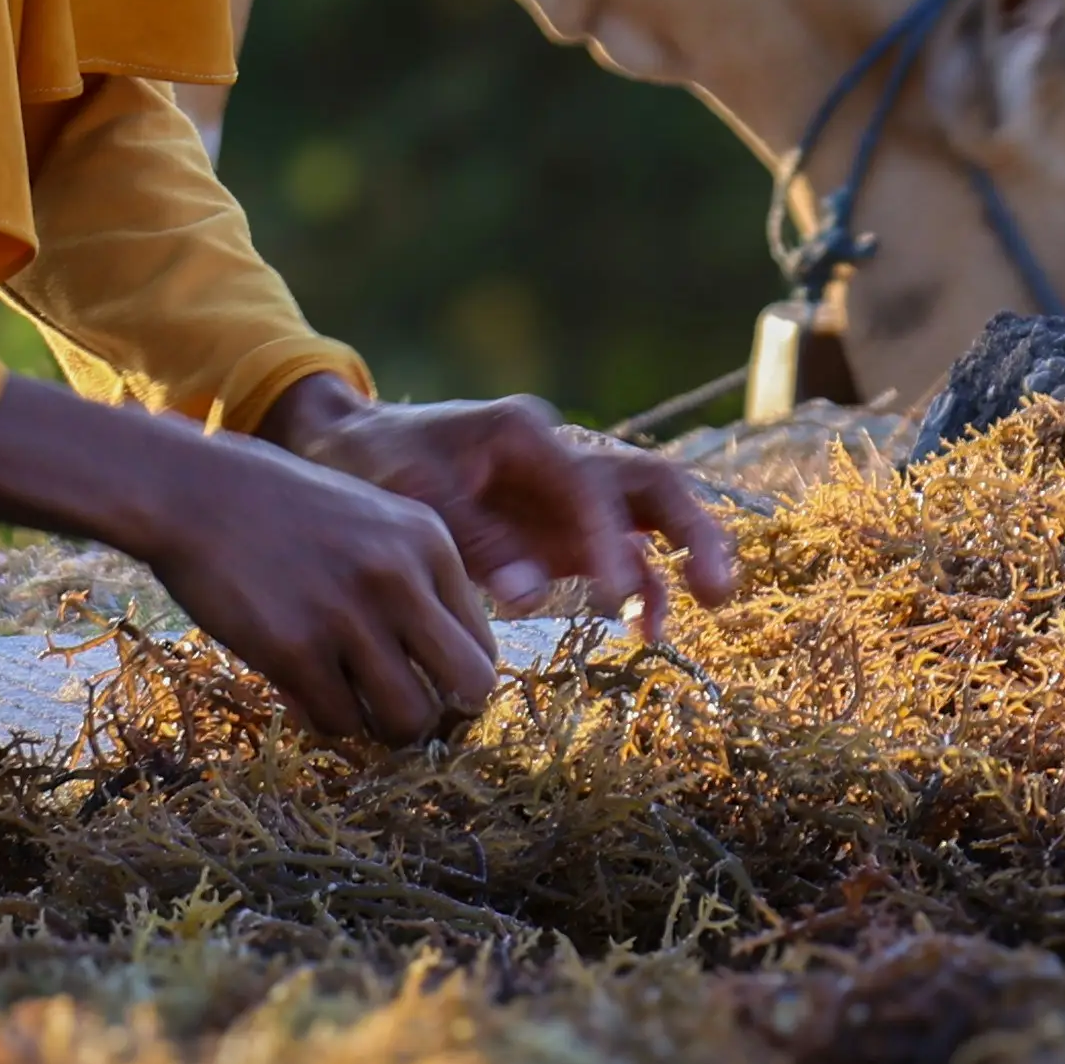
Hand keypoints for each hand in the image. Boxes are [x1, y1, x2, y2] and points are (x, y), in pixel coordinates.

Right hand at [0, 375, 498, 745]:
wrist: (191, 490)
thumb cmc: (280, 510)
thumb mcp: (370, 520)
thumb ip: (414, 579)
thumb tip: (443, 673)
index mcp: (428, 541)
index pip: (483, 645)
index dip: (457, 681)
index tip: (426, 688)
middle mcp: (400, 577)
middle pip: (469, 688)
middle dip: (442, 716)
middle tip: (403, 714)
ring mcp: (347, 614)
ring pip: (409, 719)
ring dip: (383, 728)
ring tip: (351, 707)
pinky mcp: (294, 648)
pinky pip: (339, 723)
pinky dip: (326, 721)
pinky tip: (303, 691)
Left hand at [256, 378, 741, 640]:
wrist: (347, 448)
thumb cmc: (376, 463)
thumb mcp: (416, 495)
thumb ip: (478, 541)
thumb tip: (534, 597)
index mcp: (526, 435)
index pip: (592, 484)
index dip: (609, 543)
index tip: (614, 598)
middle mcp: (560, 457)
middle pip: (649, 482)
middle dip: (691, 529)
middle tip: (717, 586)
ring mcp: (563, 494)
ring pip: (644, 515)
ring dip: (681, 554)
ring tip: (710, 604)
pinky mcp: (557, 529)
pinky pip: (615, 552)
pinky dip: (637, 584)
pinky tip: (644, 628)